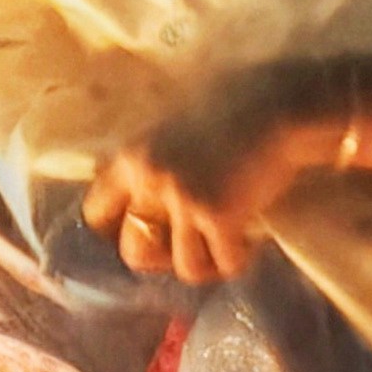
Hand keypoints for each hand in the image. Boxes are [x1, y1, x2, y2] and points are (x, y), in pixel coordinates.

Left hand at [82, 60, 338, 283]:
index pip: (97, 214)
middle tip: (193, 246)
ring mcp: (183, 199)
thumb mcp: (171, 135)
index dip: (122, 232)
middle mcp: (149, 180)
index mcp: (132, 158)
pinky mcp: (219, 215)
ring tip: (227, 244)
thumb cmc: (229, 114)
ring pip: (186, 268)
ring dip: (210, 262)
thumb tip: (146, 220)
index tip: (150, 234)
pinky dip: (240, 259)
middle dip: (165, 258)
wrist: (274, 103)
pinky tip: (251, 240)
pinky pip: (226, 264)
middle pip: (135, 252)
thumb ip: (152, 169)